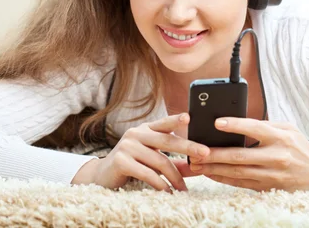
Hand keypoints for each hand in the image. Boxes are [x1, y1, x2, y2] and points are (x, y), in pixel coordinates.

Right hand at [71, 113, 209, 191]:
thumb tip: (197, 167)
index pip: (164, 123)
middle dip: (189, 147)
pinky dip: (160, 184)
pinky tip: (168, 191)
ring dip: (175, 177)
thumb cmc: (133, 164)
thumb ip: (174, 161)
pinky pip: (147, 173)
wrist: (103, 175)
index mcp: (146, 128)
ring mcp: (127, 146)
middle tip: (205, 154)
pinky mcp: (121, 161)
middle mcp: (137, 133)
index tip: (189, 117)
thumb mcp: (153, 158)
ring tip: (184, 189)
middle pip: (167, 140)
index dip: (176, 119)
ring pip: (159, 161)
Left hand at [188, 118, 308, 192]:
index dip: (236, 125)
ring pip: (236, 172)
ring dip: (214, 169)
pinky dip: (222, 178)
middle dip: (215, 154)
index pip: (255, 129)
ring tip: (196, 164)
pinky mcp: (266, 187)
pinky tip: (210, 173)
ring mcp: (270, 174)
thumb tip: (238, 123)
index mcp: (281, 138)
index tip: (217, 122)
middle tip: (196, 150)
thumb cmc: (298, 147)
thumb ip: (265, 125)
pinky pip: (240, 183)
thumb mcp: (288, 129)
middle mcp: (276, 157)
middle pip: (240, 155)